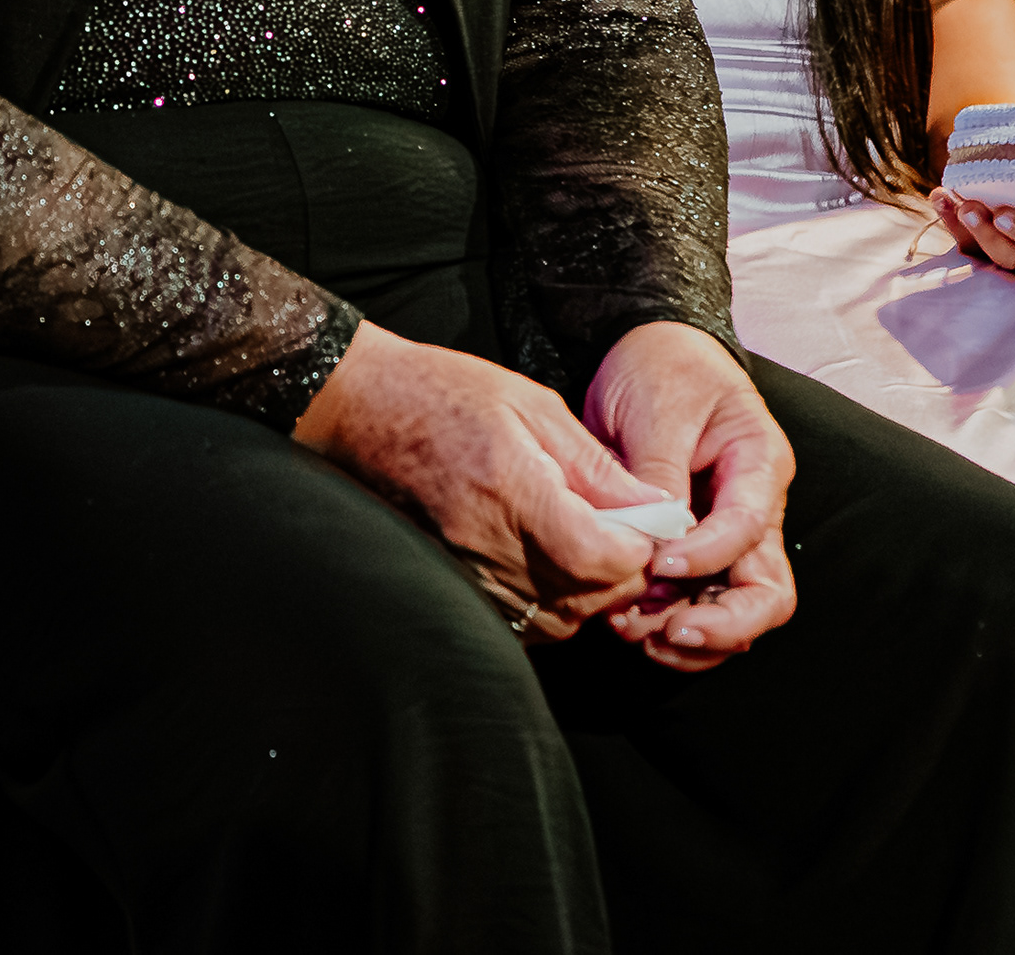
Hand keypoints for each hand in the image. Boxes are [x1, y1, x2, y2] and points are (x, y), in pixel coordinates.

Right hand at [296, 322, 663, 641]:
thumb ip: (596, 465)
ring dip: (589, 594)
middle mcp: (486, 541)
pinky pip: (522, 622)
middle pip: (585, 597)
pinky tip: (552, 564)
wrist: (360, 407)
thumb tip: (655, 509)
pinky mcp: (453, 584)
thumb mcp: (532, 404)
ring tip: (590, 547)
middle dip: (622, 573)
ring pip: (559, 620)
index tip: (647, 525)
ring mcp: (465, 571)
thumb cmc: (443, 392)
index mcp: (511, 487)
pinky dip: (552, 604)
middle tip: (626, 533)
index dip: (637, 550)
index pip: (598, 557)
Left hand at [584, 321, 798, 670]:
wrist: (641, 350)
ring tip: (635, 632)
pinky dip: (669, 624)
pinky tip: (630, 625)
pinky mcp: (693, 551)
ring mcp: (726, 537)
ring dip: (691, 635)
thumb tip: (658, 538)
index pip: (749, 527)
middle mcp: (754, 510)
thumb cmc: (660, 368)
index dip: (709, 554)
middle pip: (766, 592)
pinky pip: (697, 604)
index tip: (660, 563)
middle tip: (667, 630)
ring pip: (734, 610)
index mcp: (760, 465)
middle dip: (721, 623)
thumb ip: (662, 472)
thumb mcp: (661, 409)